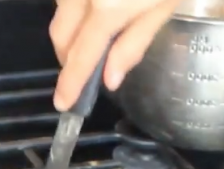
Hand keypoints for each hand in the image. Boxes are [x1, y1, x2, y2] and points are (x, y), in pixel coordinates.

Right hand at [50, 0, 179, 110]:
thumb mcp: (163, 6)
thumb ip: (134, 42)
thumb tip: (110, 79)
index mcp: (107, 6)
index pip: (82, 55)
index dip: (71, 82)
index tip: (62, 103)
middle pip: (61, 36)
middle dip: (68, 58)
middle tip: (84, 71)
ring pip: (60, 14)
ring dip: (72, 30)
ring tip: (94, 35)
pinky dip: (75, 9)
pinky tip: (94, 9)